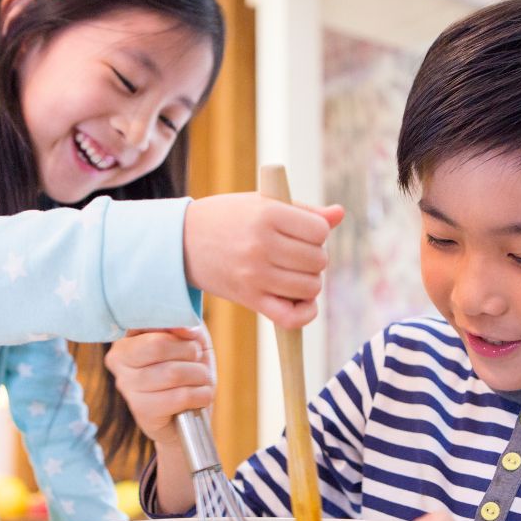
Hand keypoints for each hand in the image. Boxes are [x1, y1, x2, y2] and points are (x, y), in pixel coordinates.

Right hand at [106, 326, 215, 446]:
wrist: (187, 416)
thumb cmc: (187, 369)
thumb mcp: (189, 339)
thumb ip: (185, 324)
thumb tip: (186, 329)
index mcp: (127, 336)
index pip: (149, 321)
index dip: (177, 326)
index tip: (191, 335)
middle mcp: (119, 360)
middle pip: (158, 344)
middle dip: (190, 351)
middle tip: (197, 360)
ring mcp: (127, 386)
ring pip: (173, 372)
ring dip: (200, 375)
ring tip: (200, 380)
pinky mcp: (141, 411)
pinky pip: (180, 396)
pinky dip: (201, 395)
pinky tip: (199, 398)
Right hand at [183, 193, 343, 328]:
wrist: (181, 242)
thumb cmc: (228, 218)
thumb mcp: (263, 203)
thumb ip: (304, 210)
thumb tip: (340, 214)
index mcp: (268, 214)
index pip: (319, 231)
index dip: (317, 232)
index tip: (302, 232)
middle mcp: (261, 245)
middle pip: (318, 261)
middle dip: (314, 258)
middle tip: (296, 254)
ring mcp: (255, 275)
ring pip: (310, 287)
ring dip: (310, 283)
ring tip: (293, 273)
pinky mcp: (248, 299)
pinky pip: (291, 317)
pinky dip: (305, 313)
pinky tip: (301, 302)